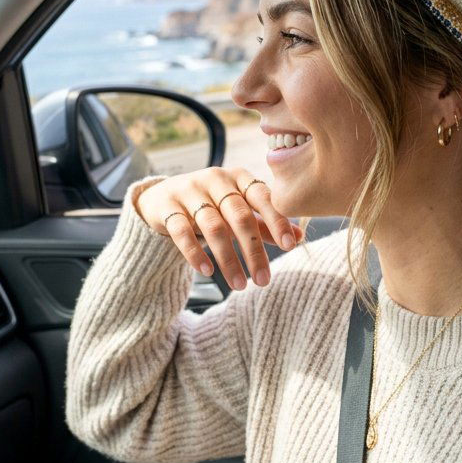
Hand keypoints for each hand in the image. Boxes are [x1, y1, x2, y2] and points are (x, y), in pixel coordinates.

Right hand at [134, 167, 303, 289]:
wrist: (162, 197)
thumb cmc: (212, 204)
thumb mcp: (239, 210)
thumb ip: (265, 223)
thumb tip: (299, 237)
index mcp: (239, 177)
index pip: (262, 197)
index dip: (277, 221)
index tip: (290, 246)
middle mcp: (215, 179)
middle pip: (239, 216)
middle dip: (253, 250)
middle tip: (263, 280)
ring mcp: (189, 190)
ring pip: (213, 226)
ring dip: (228, 258)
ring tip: (239, 285)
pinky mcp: (167, 206)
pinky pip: (182, 231)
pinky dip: (195, 252)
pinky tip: (207, 272)